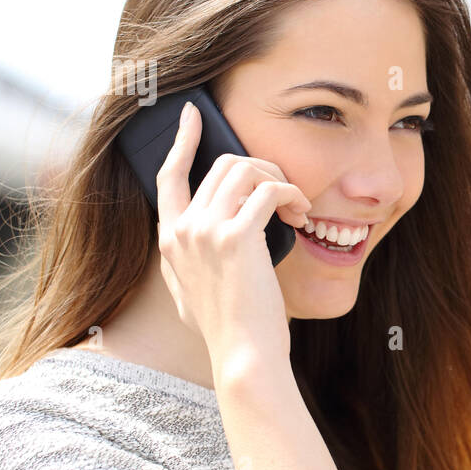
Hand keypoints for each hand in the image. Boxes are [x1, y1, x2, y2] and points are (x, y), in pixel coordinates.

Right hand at [155, 100, 310, 366]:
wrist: (244, 355)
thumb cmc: (231, 328)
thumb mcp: (193, 289)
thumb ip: (190, 257)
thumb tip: (204, 232)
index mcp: (170, 240)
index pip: (168, 174)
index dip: (182, 140)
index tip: (194, 114)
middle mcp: (181, 230)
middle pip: (222, 165)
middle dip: (262, 168)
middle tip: (287, 193)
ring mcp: (205, 231)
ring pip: (246, 170)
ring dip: (280, 179)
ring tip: (298, 208)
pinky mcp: (236, 237)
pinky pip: (269, 190)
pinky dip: (292, 195)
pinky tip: (302, 214)